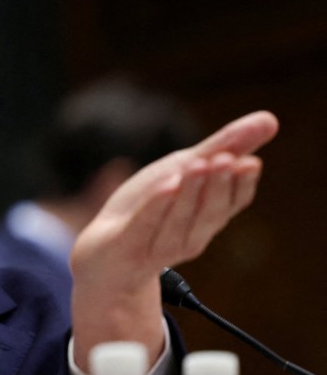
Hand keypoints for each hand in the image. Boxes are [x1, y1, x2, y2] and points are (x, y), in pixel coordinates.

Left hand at [70, 110, 277, 367]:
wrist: (104, 256)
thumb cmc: (150, 208)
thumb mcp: (184, 170)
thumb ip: (224, 147)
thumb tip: (270, 119)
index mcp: (208, 217)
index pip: (233, 202)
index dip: (242, 184)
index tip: (250, 162)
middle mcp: (190, 236)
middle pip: (210, 211)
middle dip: (218, 184)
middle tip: (227, 158)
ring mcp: (159, 246)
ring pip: (179, 220)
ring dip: (191, 192)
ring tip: (198, 164)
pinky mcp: (126, 248)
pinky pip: (143, 227)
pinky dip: (155, 208)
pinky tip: (164, 186)